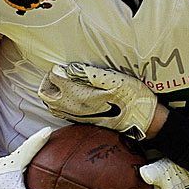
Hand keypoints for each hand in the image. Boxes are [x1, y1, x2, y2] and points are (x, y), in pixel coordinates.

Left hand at [38, 62, 157, 135]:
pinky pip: (60, 112)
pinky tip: (73, 95)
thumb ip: (91, 73)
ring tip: (67, 83)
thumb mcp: (116, 80)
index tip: (69, 67)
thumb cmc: (132, 97)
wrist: (143, 120)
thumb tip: (72, 68)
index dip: (58, 69)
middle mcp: (73, 108)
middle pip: (45, 94)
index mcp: (78, 95)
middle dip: (49, 81)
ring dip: (54, 92)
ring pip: (51, 105)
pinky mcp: (81, 122)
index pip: (53, 78)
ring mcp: (76, 116)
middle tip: (63, 74)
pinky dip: (60, 102)